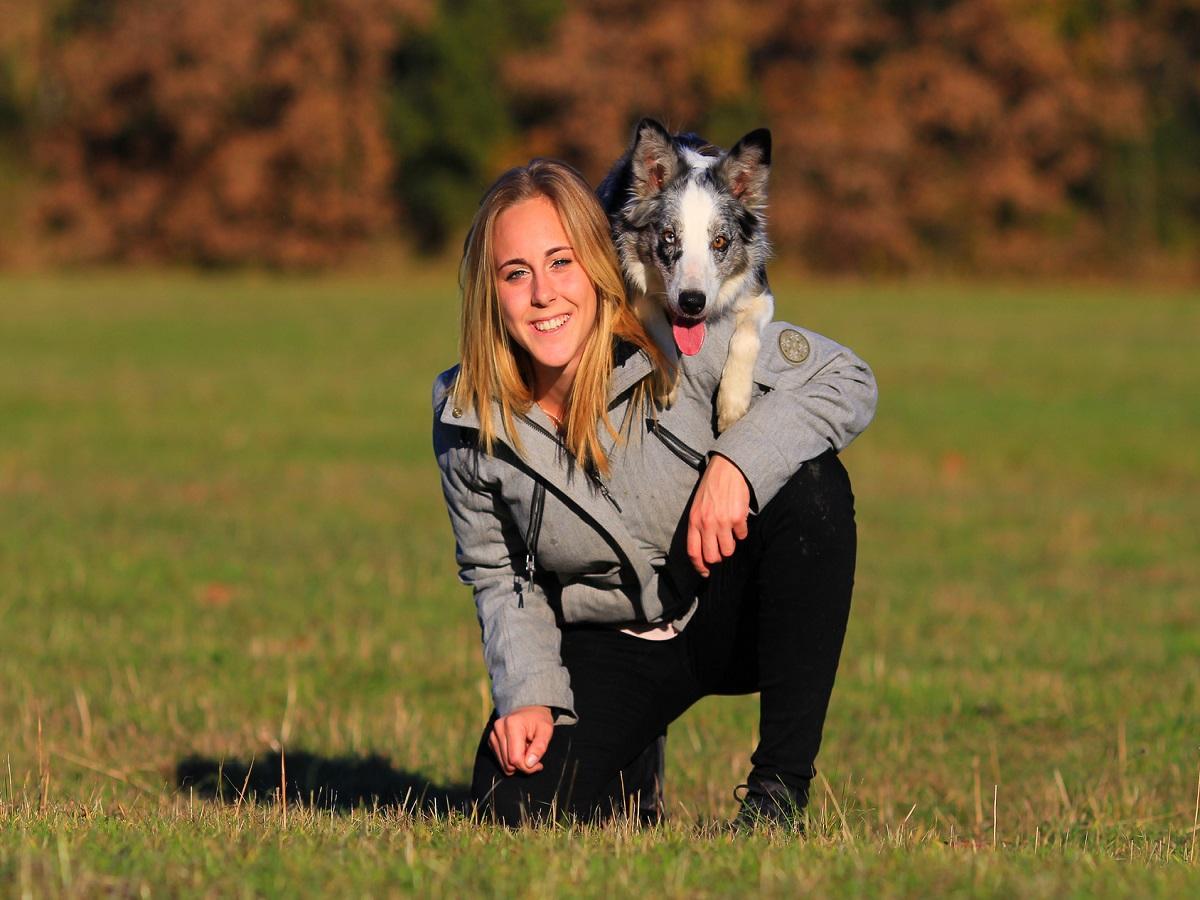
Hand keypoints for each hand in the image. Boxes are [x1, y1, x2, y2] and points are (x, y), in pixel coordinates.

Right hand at [489, 705, 553, 774]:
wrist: (529, 710)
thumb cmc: (539, 720)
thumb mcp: (546, 730)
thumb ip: (540, 747)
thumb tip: (529, 764)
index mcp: (512, 724)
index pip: (515, 758)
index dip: (528, 767)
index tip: (539, 765)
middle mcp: (499, 728)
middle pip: (508, 763)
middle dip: (523, 765)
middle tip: (534, 758)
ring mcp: (493, 734)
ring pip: (503, 764)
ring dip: (517, 763)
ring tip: (526, 751)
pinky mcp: (491, 740)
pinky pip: (500, 760)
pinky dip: (510, 759)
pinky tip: (518, 749)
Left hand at [687, 454, 750, 576]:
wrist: (728, 468)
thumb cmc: (712, 487)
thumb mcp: (698, 506)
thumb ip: (699, 525)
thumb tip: (704, 546)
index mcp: (694, 521)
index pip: (693, 551)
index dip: (699, 566)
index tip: (705, 572)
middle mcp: (707, 523)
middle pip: (712, 556)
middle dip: (718, 557)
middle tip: (722, 551)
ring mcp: (722, 522)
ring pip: (728, 550)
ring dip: (731, 545)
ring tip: (731, 533)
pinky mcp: (737, 518)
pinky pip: (742, 535)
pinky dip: (742, 531)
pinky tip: (739, 520)